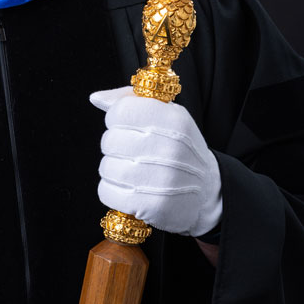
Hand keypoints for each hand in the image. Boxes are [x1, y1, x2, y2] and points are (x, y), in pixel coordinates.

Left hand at [90, 86, 221, 236]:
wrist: (208, 192)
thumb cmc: (180, 148)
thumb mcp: (167, 115)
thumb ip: (131, 100)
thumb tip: (96, 98)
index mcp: (174, 119)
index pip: (121, 111)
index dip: (117, 119)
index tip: (130, 127)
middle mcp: (170, 147)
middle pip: (109, 141)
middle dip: (115, 147)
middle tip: (133, 153)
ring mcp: (162, 178)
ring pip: (106, 167)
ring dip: (114, 171)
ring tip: (134, 172)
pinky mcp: (152, 205)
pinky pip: (106, 192)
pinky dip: (112, 192)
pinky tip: (131, 190)